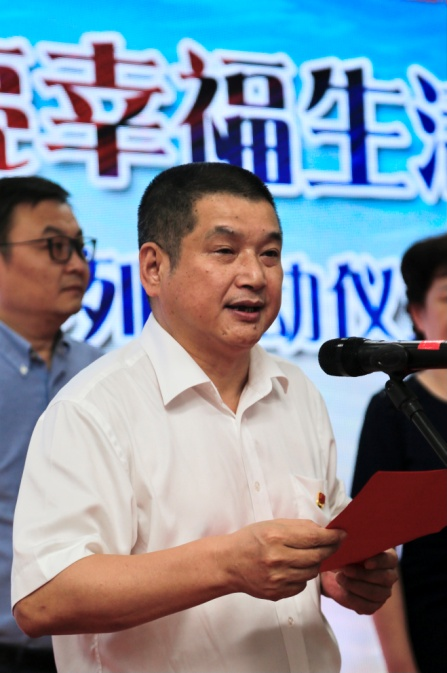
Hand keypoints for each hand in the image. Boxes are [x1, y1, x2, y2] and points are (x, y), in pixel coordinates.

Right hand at [225, 519, 344, 600]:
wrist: (229, 563)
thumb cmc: (251, 539)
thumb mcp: (271, 525)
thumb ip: (298, 527)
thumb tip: (324, 531)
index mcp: (276, 536)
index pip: (314, 537)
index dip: (332, 536)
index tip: (342, 534)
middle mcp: (278, 558)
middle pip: (317, 556)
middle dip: (330, 549)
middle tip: (334, 544)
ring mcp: (277, 579)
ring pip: (312, 572)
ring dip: (315, 563)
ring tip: (307, 555)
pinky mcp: (277, 593)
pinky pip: (302, 585)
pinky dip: (303, 577)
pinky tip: (293, 568)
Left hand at [321, 548, 397, 614]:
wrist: (336, 571)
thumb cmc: (346, 555)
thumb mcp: (350, 548)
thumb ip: (355, 548)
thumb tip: (351, 549)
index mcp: (388, 558)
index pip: (390, 560)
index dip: (379, 562)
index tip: (366, 563)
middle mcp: (389, 576)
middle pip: (384, 578)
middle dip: (363, 574)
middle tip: (346, 569)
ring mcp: (383, 592)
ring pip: (376, 593)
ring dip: (355, 586)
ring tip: (340, 578)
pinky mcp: (374, 605)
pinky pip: (367, 606)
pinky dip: (353, 599)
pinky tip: (343, 590)